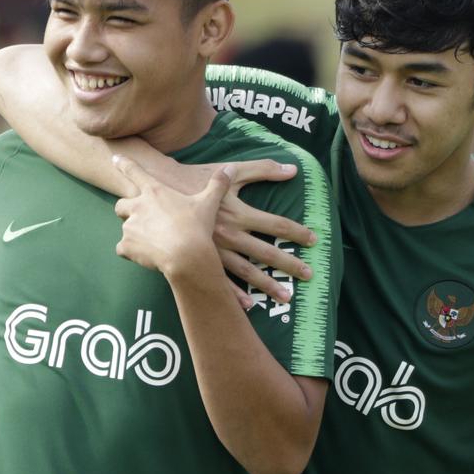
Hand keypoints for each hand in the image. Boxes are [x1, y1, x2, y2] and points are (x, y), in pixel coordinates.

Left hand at [113, 154, 230, 288]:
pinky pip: (122, 249)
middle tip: (143, 219)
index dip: (124, 164)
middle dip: (127, 211)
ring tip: (152, 242)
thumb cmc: (196, 227)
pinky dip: (131, 252)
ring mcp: (130, 227)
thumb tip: (230, 168)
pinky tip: (145, 256)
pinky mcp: (126, 246)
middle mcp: (138, 206)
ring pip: (124, 229)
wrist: (186, 256)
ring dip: (134, 234)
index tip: (114, 158)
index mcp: (155, 192)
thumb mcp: (208, 203)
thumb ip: (217, 185)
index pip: (135, 172)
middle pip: (121, 205)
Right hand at [211, 160, 315, 304]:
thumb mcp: (230, 170)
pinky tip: (248, 305)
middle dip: (289, 264)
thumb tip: (292, 169)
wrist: (160, 191)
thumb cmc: (197, 178)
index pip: (276, 225)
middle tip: (309, 275)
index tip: (313, 240)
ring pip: (246, 272)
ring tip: (286, 296)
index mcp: (239, 213)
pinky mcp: (200, 257)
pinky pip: (219, 280)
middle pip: (266, 252)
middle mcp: (230, 234)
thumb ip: (262, 169)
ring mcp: (215, 250)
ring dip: (267, 285)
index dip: (297, 232)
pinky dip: (234, 293)